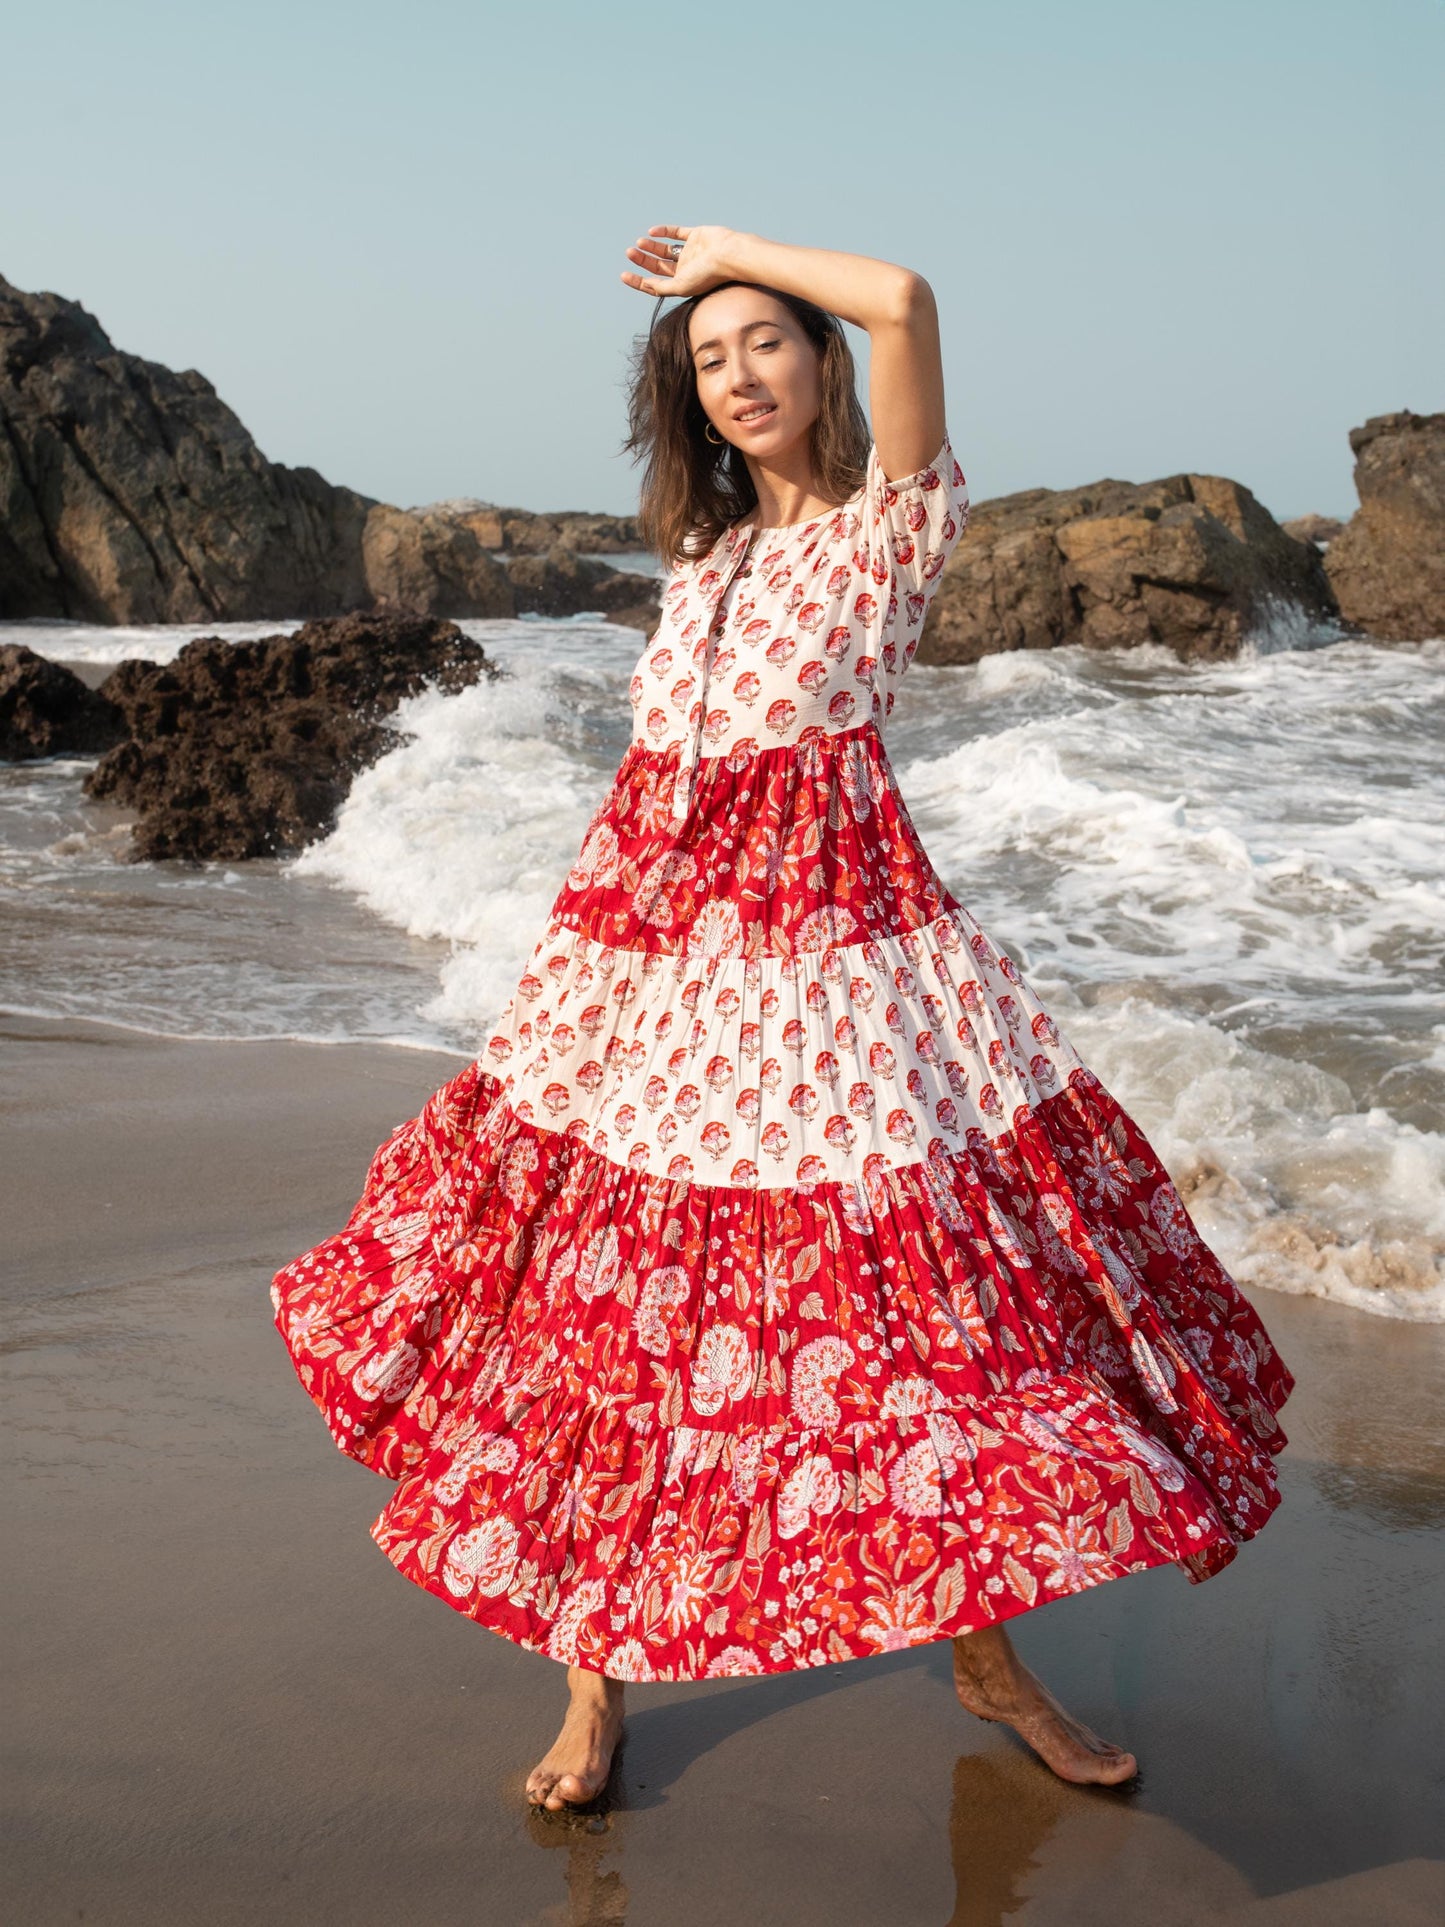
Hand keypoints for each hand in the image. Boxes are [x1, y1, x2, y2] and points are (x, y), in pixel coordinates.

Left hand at [620, 225, 736, 298]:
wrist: (728, 255)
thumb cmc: (707, 275)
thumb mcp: (681, 287)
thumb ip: (662, 288)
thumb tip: (646, 285)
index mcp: (682, 284)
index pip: (655, 284)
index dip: (638, 281)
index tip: (623, 275)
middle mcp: (685, 269)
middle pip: (658, 265)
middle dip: (643, 260)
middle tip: (630, 252)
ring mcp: (690, 252)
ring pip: (665, 249)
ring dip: (651, 246)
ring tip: (639, 243)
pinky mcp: (696, 235)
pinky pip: (676, 233)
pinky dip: (664, 231)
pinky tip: (652, 232)